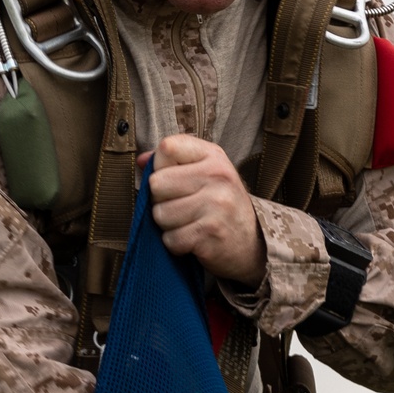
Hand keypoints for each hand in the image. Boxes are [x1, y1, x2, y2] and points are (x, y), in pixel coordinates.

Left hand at [137, 136, 266, 284]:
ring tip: (189, 224)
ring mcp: (216, 204)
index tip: (175, 180)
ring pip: (160, 214)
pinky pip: (170, 239)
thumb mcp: (205, 173)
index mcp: (213, 156)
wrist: (252, 243)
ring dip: (168, 225)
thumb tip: (141, 160)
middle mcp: (217, 176)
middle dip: (161, 201)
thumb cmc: (221, 205)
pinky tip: (192, 239)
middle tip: (182, 207)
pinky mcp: (210, 232)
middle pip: (156, 184)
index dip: (161, 167)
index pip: (167, 147)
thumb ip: (173, 163)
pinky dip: (176, 244)